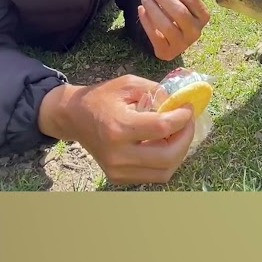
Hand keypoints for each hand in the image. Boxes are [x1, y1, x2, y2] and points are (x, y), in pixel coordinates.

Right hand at [52, 75, 196, 184]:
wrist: (73, 117)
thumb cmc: (101, 97)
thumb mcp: (128, 84)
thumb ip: (156, 91)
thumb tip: (180, 104)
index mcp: (118, 127)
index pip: (161, 128)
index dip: (182, 118)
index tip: (188, 108)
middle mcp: (118, 154)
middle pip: (167, 156)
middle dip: (186, 138)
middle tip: (188, 123)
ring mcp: (117, 169)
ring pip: (164, 172)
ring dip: (179, 153)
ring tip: (178, 134)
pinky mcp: (117, 177)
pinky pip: (153, 176)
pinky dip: (165, 162)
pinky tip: (164, 144)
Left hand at [137, 0, 211, 60]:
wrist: (171, 42)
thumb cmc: (176, 17)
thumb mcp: (183, 5)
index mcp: (203, 17)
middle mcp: (195, 32)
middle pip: (179, 12)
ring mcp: (182, 44)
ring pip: (166, 25)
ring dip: (153, 8)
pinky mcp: (167, 52)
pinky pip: (154, 35)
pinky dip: (146, 21)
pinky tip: (140, 9)